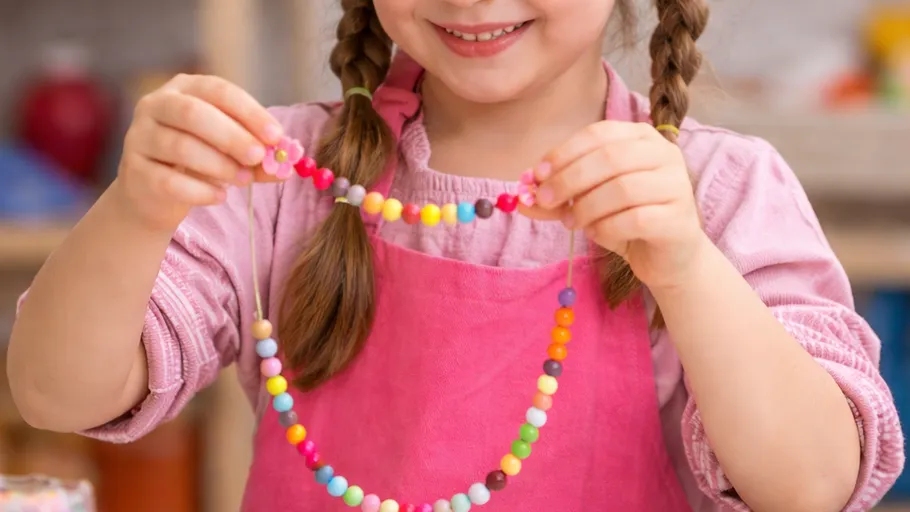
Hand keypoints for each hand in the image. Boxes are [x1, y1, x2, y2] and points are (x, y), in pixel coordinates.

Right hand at [115, 74, 284, 230]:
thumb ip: (257, 155)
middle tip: (258, 156)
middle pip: (193, 114)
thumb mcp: (231, 153)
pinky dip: (200, 191)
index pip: (217, 90)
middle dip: (232, 136)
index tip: (276, 135)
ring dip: (219, 165)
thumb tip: (290, 164)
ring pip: (180, 147)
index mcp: (183, 89)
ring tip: (243, 180)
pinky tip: (220, 196)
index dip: (248, 111)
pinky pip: (169, 181)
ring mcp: (139, 138)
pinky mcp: (134, 172)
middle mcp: (155, 106)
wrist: (154, 196)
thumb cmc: (199, 164)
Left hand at [522, 121, 707, 291]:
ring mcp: (676, 185)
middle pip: (609, 158)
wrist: (667, 258)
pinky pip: (635, 219)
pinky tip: (596, 233)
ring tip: (571, 221)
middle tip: (545, 200)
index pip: (599, 134)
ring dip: (586, 207)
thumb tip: (520, 197)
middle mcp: (664, 155)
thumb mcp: (586, 203)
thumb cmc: (626, 221)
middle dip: (569, 179)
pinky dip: (606, 227)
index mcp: (641, 139)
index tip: (537, 174)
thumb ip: (557, 197)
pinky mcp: (678, 219)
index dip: (565, 152)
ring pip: (621, 189)